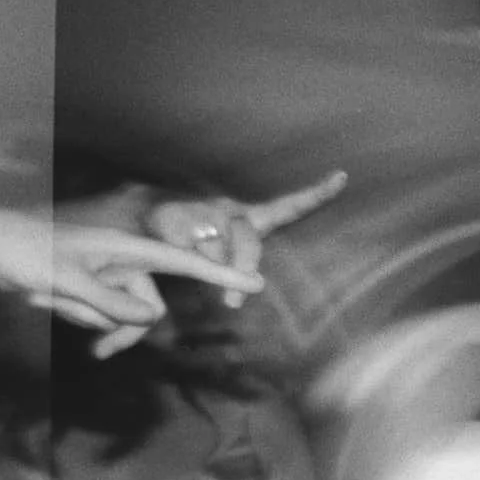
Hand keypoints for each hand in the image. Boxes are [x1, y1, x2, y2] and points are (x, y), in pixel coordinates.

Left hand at [0, 206, 262, 355]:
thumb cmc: (16, 251)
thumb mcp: (62, 278)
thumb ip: (108, 300)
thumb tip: (149, 317)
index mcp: (123, 243)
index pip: (182, 259)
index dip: (219, 273)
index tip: (256, 281)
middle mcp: (121, 257)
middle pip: (150, 304)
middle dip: (124, 327)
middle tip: (99, 353)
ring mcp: (105, 272)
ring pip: (126, 314)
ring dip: (98, 323)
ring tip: (57, 309)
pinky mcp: (90, 284)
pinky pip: (106, 314)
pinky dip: (87, 319)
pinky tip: (54, 307)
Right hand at [144, 170, 347, 307]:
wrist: (137, 215)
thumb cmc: (190, 242)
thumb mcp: (219, 256)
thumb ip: (237, 270)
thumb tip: (246, 287)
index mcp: (248, 218)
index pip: (288, 207)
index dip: (316, 194)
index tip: (342, 177)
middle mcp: (230, 209)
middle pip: (249, 242)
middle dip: (242, 270)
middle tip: (233, 303)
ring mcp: (203, 210)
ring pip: (217, 247)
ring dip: (209, 268)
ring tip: (192, 270)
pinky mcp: (174, 215)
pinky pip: (186, 244)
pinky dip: (184, 257)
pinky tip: (173, 252)